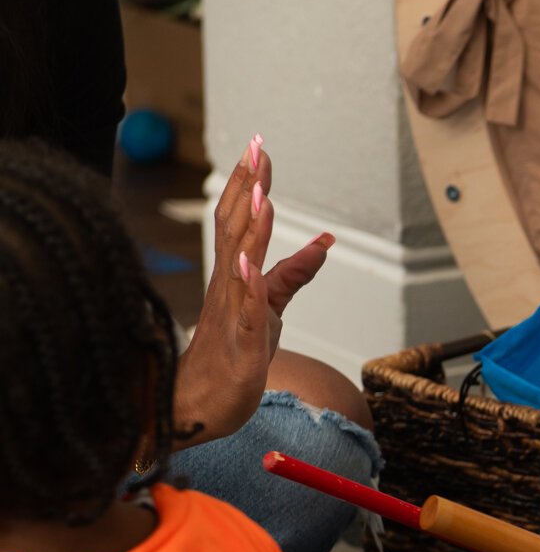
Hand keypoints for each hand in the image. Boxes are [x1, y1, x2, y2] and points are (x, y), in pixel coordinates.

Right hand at [174, 136, 334, 446]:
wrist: (202, 404)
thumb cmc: (235, 353)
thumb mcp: (271, 306)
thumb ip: (295, 272)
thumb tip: (326, 241)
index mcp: (233, 275)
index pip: (239, 220)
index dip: (250, 184)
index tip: (258, 147)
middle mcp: (227, 285)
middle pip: (235, 228)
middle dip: (247, 188)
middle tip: (255, 148)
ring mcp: (231, 313)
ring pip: (238, 262)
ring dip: (249, 227)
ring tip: (260, 191)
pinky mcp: (241, 343)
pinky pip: (243, 310)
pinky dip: (246, 284)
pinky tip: (248, 262)